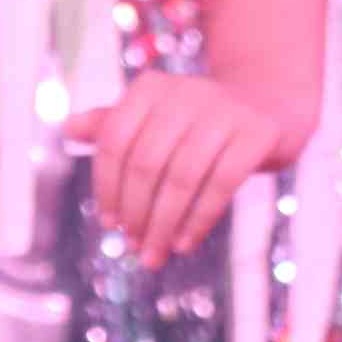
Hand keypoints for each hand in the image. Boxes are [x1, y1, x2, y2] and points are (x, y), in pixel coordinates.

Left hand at [65, 70, 313, 269]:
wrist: (273, 105)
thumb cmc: (202, 120)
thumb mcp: (158, 118)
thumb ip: (115, 125)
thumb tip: (68, 129)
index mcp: (153, 87)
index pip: (115, 141)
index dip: (106, 187)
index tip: (109, 224)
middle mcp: (189, 90)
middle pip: (147, 163)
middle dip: (136, 213)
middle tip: (134, 247)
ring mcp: (227, 108)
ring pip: (183, 177)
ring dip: (164, 224)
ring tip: (155, 254)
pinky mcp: (259, 130)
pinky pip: (223, 182)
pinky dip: (200, 218)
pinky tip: (186, 242)